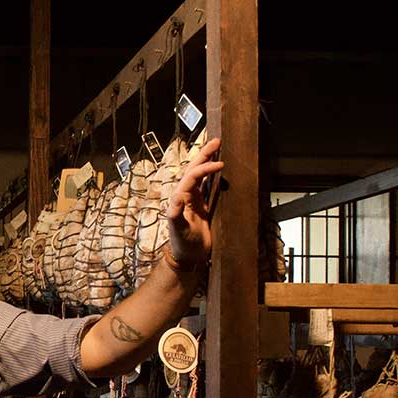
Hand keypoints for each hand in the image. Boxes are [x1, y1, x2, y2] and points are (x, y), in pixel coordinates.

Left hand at [165, 136, 223, 268]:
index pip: (192, 176)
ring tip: (218, 147)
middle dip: (204, 154)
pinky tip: (221, 168)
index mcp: (180, 198)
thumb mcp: (178, 230)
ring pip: (200, 174)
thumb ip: (176, 214)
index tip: (220, 164)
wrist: (188, 257)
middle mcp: (186, 195)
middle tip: (217, 140)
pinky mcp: (202, 205)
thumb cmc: (182, 244)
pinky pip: (207, 185)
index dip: (204, 168)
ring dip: (208, 160)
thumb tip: (176, 197)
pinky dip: (213, 175)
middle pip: (194, 169)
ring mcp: (194, 199)